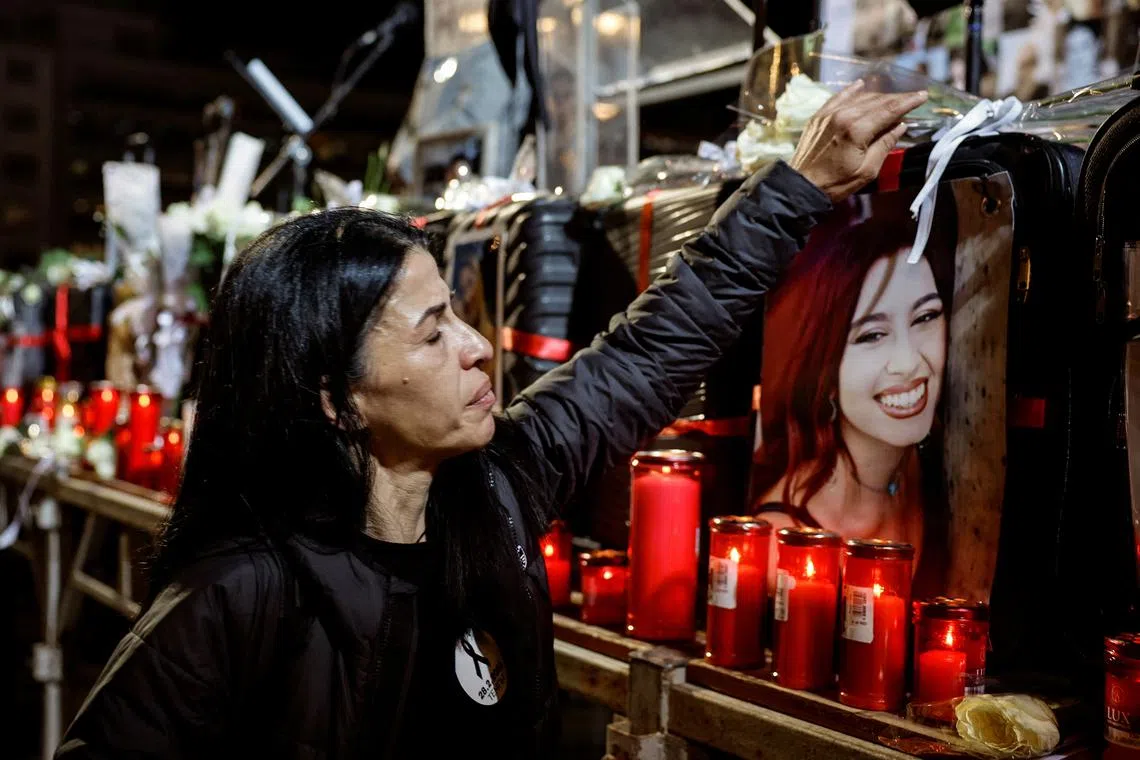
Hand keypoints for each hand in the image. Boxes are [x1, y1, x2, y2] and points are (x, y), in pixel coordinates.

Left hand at [789, 81, 928, 201]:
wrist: (802, 187)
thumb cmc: (836, 184)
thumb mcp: (867, 170)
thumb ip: (885, 144)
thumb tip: (900, 126)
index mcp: (857, 130)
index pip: (889, 109)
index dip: (908, 101)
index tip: (923, 95)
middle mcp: (843, 116)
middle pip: (877, 100)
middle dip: (897, 99)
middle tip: (912, 99)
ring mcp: (829, 114)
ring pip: (860, 98)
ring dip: (879, 96)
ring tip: (893, 99)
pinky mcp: (818, 117)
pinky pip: (838, 98)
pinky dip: (852, 91)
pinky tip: (861, 85)